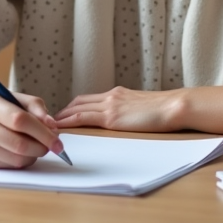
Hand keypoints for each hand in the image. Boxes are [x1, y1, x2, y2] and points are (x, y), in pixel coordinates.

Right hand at [0, 87, 64, 169]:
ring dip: (33, 156)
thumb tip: (52, 127)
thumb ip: (37, 108)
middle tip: (50, 146)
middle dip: (41, 148)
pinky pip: (8, 166)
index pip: (20, 120)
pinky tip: (20, 151)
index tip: (58, 142)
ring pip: (15, 159)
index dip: (43, 133)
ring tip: (35, 146)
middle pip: (19, 144)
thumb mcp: (16, 98)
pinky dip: (20, 161)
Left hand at [54, 86, 185, 131]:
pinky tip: (60, 128)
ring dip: (62, 116)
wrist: (173, 106)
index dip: (75, 106)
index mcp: (118, 94)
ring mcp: (110, 105)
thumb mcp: (143, 107)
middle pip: (79, 101)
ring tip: (49, 125)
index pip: (89, 98)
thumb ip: (131, 110)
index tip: (65, 113)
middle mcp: (111, 96)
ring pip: (77, 108)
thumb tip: (128, 118)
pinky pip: (83, 118)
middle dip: (64, 111)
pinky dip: (69, 122)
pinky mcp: (111, 117)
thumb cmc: (164, 110)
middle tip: (51, 120)